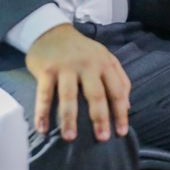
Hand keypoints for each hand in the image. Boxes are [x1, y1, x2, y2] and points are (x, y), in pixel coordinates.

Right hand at [25, 23, 130, 141]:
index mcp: (104, 63)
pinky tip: (42, 128)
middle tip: (102, 138)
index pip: (117, 90)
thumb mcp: (105, 58)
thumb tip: (127, 106)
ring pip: (69, 96)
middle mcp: (87, 64)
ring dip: (69, 118)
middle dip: (99, 118)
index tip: (121, 132)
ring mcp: (66, 67)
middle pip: (95, 94)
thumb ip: (119, 79)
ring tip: (70, 137)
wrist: (52, 31)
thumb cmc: (82, 50)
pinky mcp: (47, 69)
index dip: (120, 112)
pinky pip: (44, 94)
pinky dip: (42, 112)